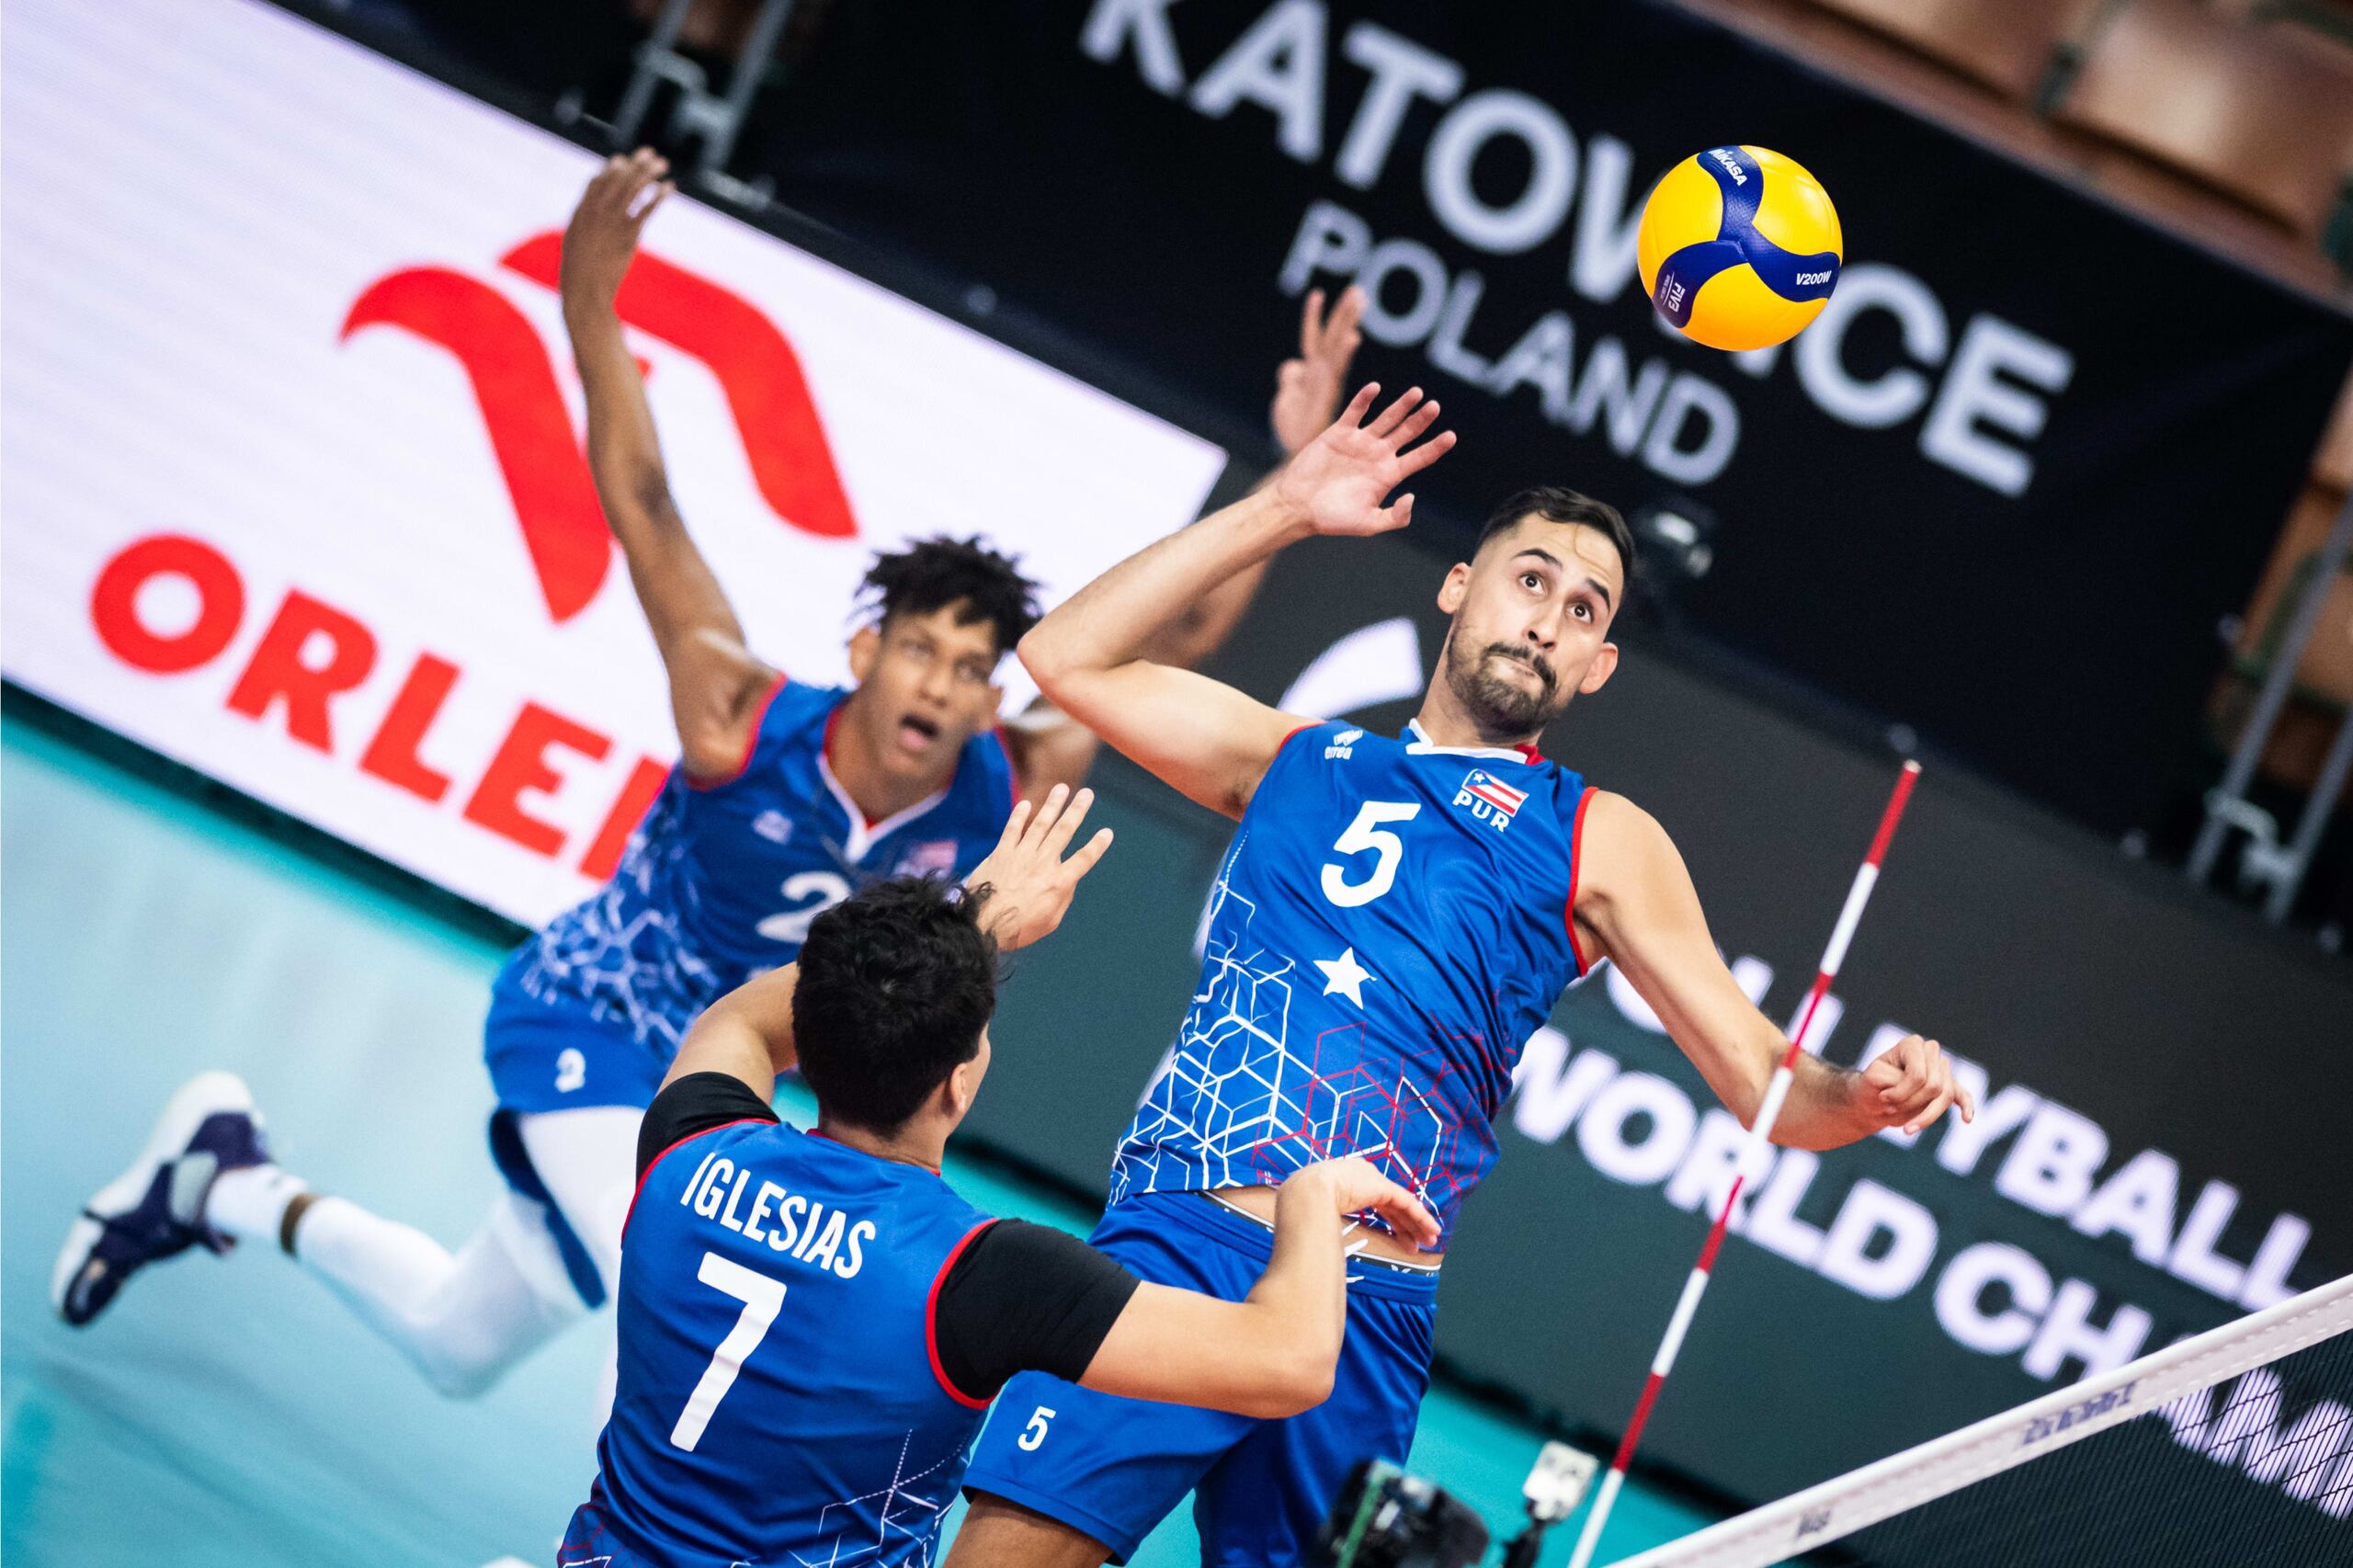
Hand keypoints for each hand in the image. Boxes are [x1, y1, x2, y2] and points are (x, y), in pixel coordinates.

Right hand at [560, 149, 671, 319]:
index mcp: (580, 212)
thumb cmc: (578, 272)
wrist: (584, 291)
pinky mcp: (628, 234)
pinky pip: (646, 209)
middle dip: (635, 163)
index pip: (597, 182)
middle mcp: (596, 211)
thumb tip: (590, 218)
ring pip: (633, 188)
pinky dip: (659, 195)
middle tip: (649, 152)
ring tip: (663, 163)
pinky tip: (669, 187)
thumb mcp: (575, 244)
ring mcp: (611, 221)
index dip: (611, 169)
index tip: (623, 160)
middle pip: (618, 179)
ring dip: (649, 173)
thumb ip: (584, 226)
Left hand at [964, 784, 1114, 951]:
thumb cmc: (1018, 928)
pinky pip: (1012, 830)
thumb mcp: (1050, 921)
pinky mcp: (1001, 854)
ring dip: (1052, 805)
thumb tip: (1067, 881)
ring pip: (1040, 824)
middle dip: (1077, 811)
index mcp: (1058, 883)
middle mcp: (1042, 864)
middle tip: (1087, 794)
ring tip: (1062, 789)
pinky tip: (1026, 804)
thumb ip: (1062, 898)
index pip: (1084, 859)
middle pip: (1063, 831)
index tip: (1107, 832)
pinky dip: (1019, 816)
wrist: (983, 925)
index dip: (1097, 845)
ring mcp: (1021, 856)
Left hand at [1271, 287, 1365, 455]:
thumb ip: (1291, 379)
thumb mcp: (1286, 399)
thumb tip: (1292, 364)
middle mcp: (1321, 375)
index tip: (1317, 294)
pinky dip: (1343, 353)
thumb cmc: (1294, 431)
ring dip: (1347, 322)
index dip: (1313, 318)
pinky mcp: (1326, 396)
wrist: (1295, 456)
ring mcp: (1324, 384)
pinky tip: (1351, 337)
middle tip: (1357, 290)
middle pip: (1332, 337)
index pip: (1313, 339)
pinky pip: (1336, 370)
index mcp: (1312, 374)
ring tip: (1358, 299)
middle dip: (1343, 314)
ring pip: (1336, 347)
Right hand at [1271, 384, 1456, 539]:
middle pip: (1407, 433)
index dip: (1435, 447)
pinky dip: (1365, 399)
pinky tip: (1375, 388)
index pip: (1419, 457)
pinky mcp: (1339, 433)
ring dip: (1401, 406)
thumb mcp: (1368, 524)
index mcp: (1388, 475)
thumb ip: (1394, 517)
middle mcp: (1378, 455)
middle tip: (1434, 406)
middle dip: (1421, 420)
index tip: (1451, 436)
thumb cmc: (1333, 520)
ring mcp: (1360, 442)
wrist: (1298, 507)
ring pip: (1386, 418)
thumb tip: (1412, 497)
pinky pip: (1355, 411)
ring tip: (1417, 392)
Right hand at [1287, 1156, 1442, 1252]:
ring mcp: (1372, 1179)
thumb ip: (1327, 1224)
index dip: (1393, 1222)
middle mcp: (1363, 1176)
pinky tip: (1429, 1229)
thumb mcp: (1319, 1214)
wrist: (1304, 1194)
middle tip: (1419, 1243)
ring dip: (1418, 1223)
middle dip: (1407, 1225)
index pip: (1379, 1203)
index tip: (1401, 1241)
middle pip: (1393, 1205)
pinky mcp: (1381, 1186)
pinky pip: (1405, 1202)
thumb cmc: (1303, 1207)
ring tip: (1431, 1240)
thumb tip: (1321, 1247)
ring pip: (1403, 1204)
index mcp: (1348, 1182)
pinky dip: (1419, 1216)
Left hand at [1856, 1034, 1975, 1135]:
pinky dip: (1966, 1106)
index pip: (1918, 1074)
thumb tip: (1925, 1087)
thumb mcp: (1875, 1079)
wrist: (1872, 1098)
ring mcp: (1942, 1069)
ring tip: (1907, 1128)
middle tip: (1890, 1108)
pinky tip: (1966, 1118)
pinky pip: (1962, 1095)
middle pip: (1934, 1086)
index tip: (1884, 1098)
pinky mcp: (1948, 1087)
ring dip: (1926, 1116)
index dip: (1902, 1092)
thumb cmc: (1872, 1085)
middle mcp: (1930, 1052)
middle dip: (1911, 1103)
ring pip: (1945, 1096)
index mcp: (1912, 1044)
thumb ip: (1900, 1079)